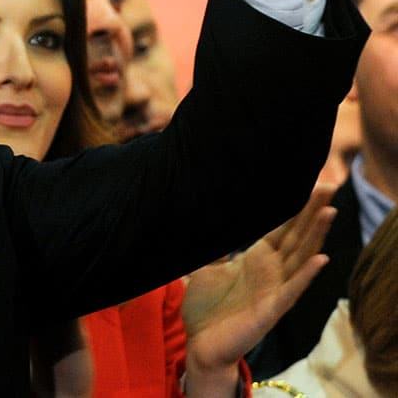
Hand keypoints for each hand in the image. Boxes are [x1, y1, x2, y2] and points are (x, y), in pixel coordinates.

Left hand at [180, 184, 337, 393]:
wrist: (199, 343)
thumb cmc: (205, 308)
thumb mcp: (204, 268)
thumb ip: (213, 247)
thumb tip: (208, 219)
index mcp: (256, 260)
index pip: (281, 229)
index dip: (293, 209)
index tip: (307, 186)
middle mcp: (270, 272)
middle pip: (296, 237)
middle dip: (311, 213)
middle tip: (327, 187)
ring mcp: (274, 290)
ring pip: (300, 258)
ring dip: (315, 236)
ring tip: (329, 212)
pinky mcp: (272, 310)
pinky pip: (292, 290)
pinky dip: (306, 275)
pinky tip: (320, 260)